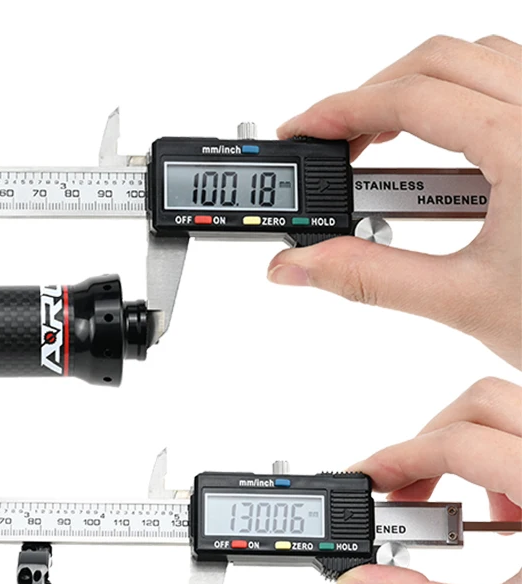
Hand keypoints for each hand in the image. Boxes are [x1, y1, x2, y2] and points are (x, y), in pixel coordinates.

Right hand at [268, 35, 521, 368]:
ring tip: (379, 147)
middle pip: (441, 62)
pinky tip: (443, 154)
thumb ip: (369, 279)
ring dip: (417, 94)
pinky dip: (460, 103)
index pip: (413, 97)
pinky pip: (510, 85)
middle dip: (372, 97)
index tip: (304, 131)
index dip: (342, 110)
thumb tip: (302, 265)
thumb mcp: (464, 302)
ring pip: (479, 64)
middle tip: (335, 144)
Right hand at [338, 377, 521, 583]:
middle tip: (404, 492)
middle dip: (427, 443)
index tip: (365, 481)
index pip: (457, 443)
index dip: (396, 458)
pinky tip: (514, 517)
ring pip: (510, 408)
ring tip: (468, 513)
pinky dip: (506, 460)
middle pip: (480, 402)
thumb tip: (363, 583)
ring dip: (468, 447)